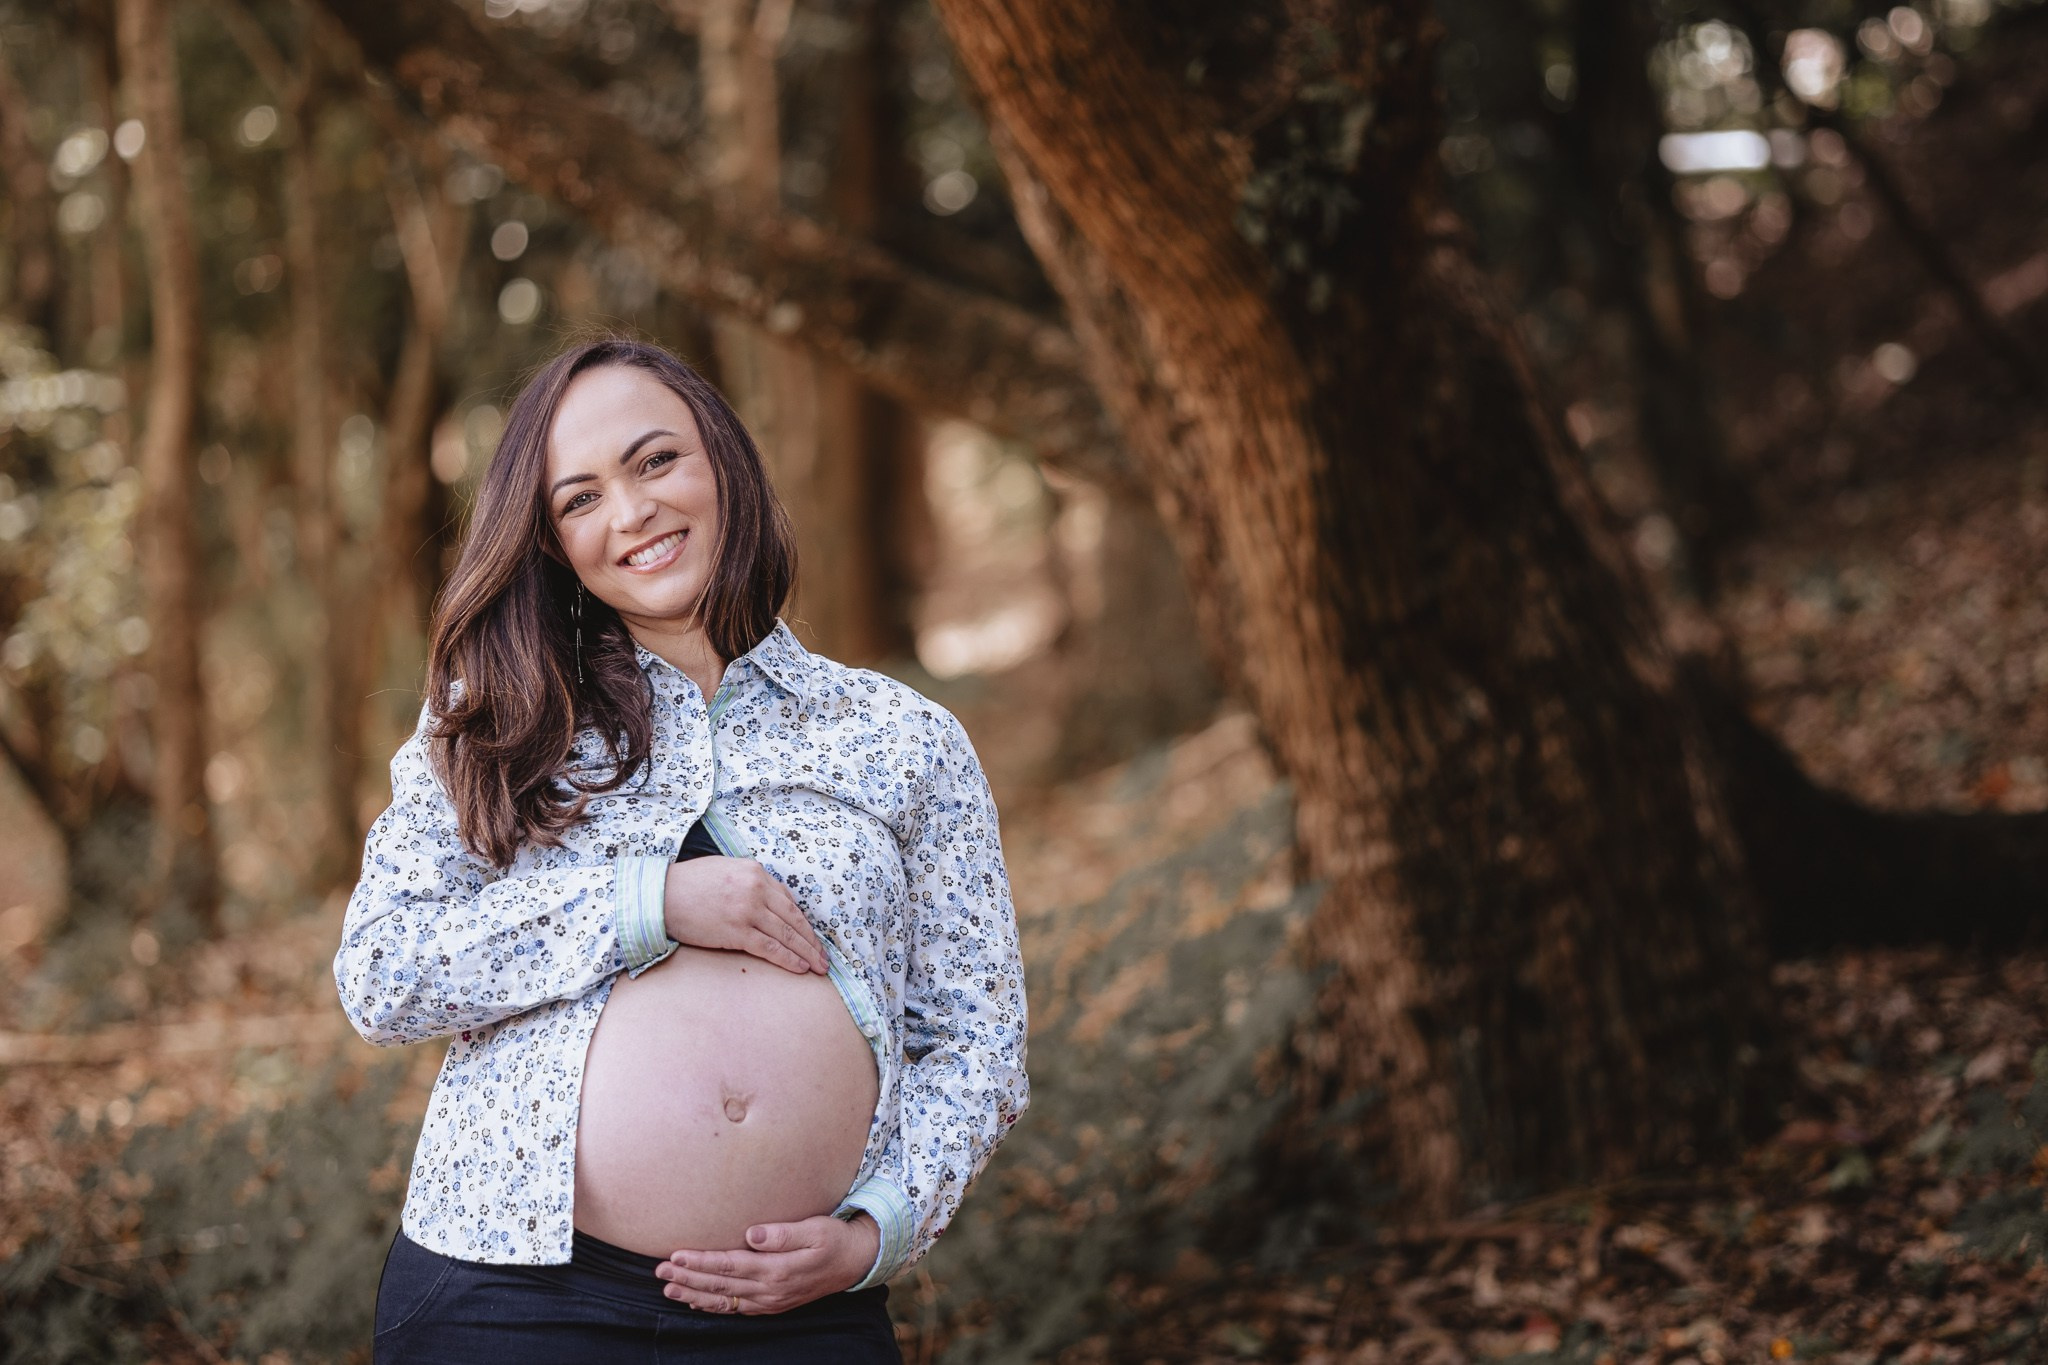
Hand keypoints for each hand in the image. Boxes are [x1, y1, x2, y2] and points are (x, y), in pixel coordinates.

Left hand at [657, 1213, 878, 1313]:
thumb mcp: (816, 1229)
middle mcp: (770, 1291)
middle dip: (687, 1278)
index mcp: (777, 1270)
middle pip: (720, 1285)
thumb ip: (784, 1233)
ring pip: (723, 1300)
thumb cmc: (834, 1239)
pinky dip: (713, 1306)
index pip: (729, 1266)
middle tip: (658, 1272)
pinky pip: (735, 1309)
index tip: (675, 1255)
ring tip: (667, 1290)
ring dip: (693, 1294)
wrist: (855, 1263)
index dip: (700, 1261)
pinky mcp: (771, 1304)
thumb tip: (752, 1234)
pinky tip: (696, 1301)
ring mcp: (769, 1301)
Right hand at [663, 856, 829, 974]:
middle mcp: (756, 889)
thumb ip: (751, 881)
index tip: (812, 936)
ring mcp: (748, 910)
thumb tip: (772, 901)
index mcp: (755, 872)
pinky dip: (788, 959)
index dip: (803, 922)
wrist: (661, 896)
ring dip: (806, 953)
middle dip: (812, 941)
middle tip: (825, 957)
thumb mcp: (726, 869)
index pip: (788, 900)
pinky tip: (800, 968)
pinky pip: (770, 948)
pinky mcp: (737, 931)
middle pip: (793, 918)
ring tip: (818, 967)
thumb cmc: (689, 883)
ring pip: (787, 935)